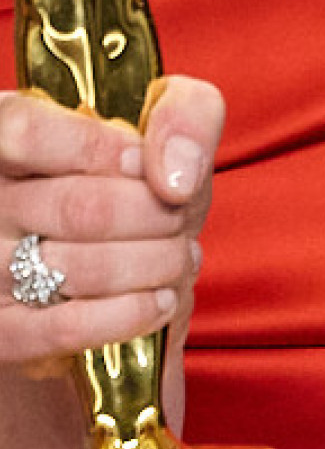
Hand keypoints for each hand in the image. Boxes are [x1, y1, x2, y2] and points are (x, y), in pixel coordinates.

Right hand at [0, 78, 221, 375]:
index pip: (25, 131)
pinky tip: (161, 300)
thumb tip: (177, 172)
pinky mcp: (6, 333)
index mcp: (6, 141)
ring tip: (179, 257)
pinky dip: (132, 313)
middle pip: (78, 207)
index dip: (97, 147)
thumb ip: (183, 115)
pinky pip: (68, 327)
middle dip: (155, 215)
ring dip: (156, 264)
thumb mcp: (163, 128)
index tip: (143, 164)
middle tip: (179, 218)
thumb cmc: (133, 187)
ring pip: (83, 268)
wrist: (112, 272)